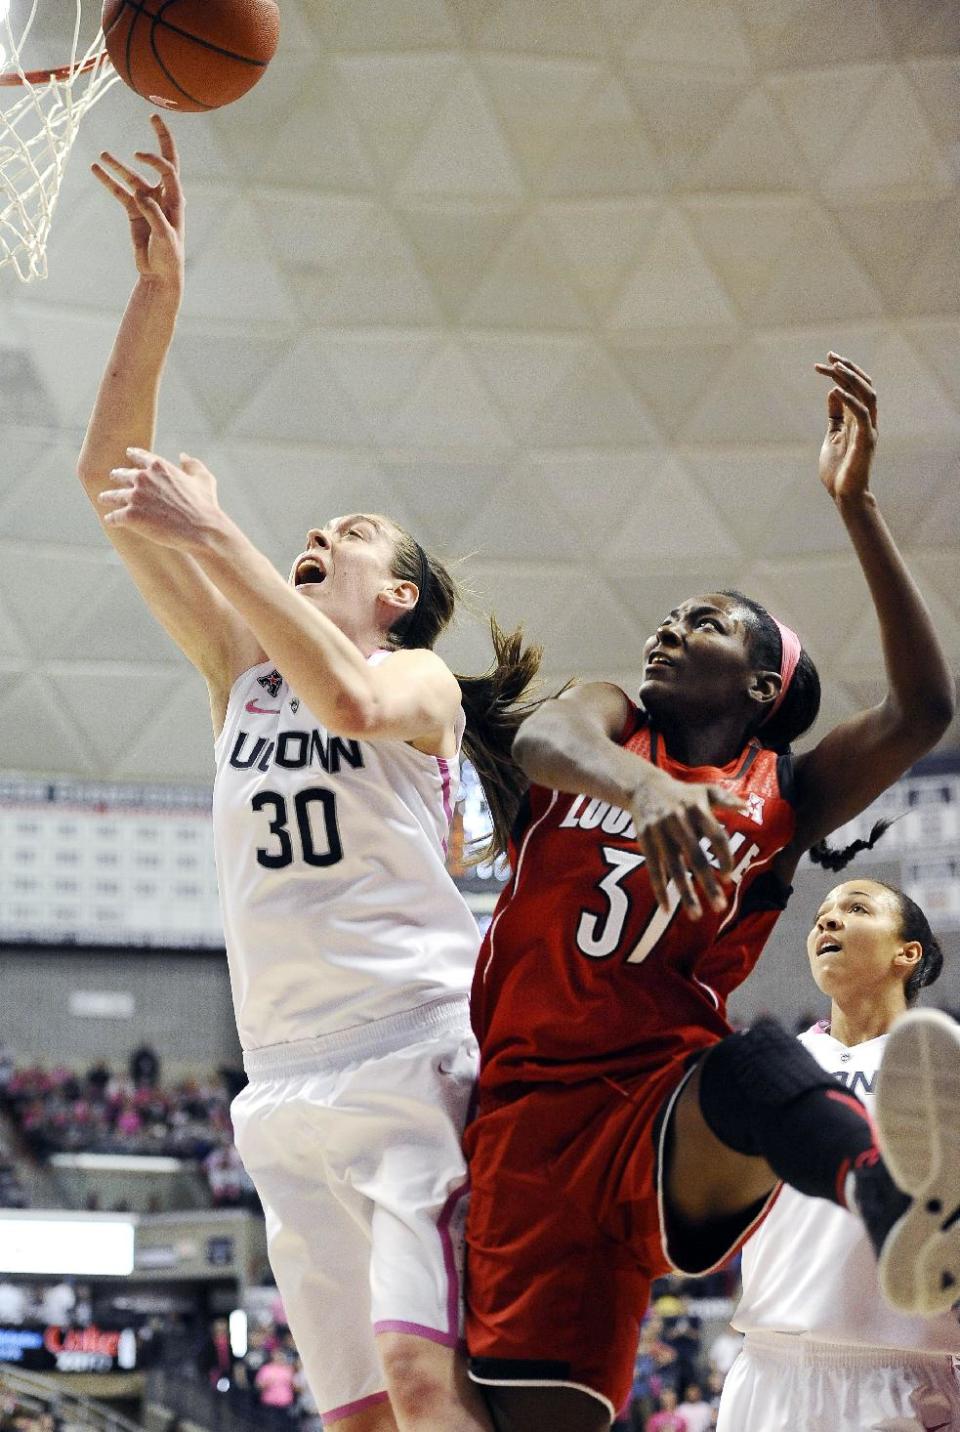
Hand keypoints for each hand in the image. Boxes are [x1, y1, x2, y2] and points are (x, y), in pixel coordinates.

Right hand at [92, 114, 184, 283]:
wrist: (160, 275)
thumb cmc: (169, 257)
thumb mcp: (165, 238)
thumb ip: (154, 215)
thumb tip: (141, 195)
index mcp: (176, 200)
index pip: (168, 170)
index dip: (155, 159)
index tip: (137, 155)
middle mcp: (163, 196)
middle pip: (162, 162)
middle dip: (160, 139)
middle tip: (155, 116)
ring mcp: (147, 202)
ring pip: (131, 178)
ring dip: (117, 166)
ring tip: (101, 154)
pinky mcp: (134, 211)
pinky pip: (119, 191)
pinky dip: (107, 181)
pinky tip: (95, 168)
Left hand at [99, 449, 221, 549]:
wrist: (202, 530)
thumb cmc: (205, 505)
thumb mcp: (204, 479)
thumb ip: (192, 465)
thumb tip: (183, 456)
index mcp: (158, 466)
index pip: (139, 456)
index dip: (133, 455)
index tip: (128, 455)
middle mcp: (143, 478)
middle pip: (121, 474)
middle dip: (116, 476)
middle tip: (113, 478)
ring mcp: (134, 497)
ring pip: (113, 495)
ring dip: (108, 497)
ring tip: (104, 499)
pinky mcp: (130, 516)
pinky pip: (114, 516)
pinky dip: (112, 518)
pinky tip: (110, 520)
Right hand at [628, 772, 746, 919]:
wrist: (644, 786)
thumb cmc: (682, 793)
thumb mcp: (705, 790)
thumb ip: (726, 799)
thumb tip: (745, 808)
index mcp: (697, 809)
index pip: (716, 836)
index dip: (724, 856)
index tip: (728, 876)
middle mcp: (678, 820)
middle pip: (696, 856)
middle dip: (708, 883)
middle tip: (721, 907)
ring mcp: (660, 831)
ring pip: (674, 868)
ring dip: (685, 893)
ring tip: (696, 916)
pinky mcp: (645, 840)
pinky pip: (654, 868)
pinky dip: (659, 889)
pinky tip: (667, 909)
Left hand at [815, 353, 877, 503]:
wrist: (844, 495)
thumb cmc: (838, 470)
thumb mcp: (833, 435)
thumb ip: (835, 415)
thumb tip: (833, 391)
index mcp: (858, 419)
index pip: (855, 388)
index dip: (843, 372)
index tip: (827, 360)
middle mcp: (867, 421)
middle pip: (864, 386)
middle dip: (848, 368)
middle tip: (830, 355)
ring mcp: (868, 429)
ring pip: (867, 395)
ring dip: (852, 378)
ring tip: (836, 366)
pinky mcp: (866, 440)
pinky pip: (861, 414)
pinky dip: (849, 400)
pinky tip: (834, 389)